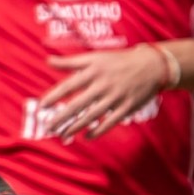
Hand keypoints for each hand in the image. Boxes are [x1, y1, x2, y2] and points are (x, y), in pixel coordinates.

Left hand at [41, 46, 169, 138]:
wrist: (152, 66)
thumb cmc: (118, 61)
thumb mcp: (95, 57)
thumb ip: (70, 62)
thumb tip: (47, 60)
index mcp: (94, 71)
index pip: (69, 85)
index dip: (54, 96)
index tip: (41, 105)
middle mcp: (103, 85)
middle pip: (78, 104)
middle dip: (61, 117)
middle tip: (48, 127)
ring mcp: (115, 98)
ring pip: (92, 116)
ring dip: (76, 127)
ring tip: (62, 135)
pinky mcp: (126, 108)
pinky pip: (110, 123)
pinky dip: (98, 131)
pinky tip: (86, 137)